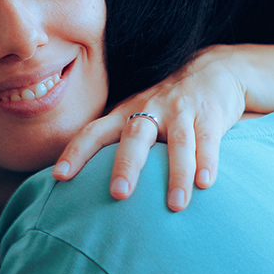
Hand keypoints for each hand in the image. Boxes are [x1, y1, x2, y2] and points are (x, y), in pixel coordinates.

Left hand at [52, 46, 247, 211]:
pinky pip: (208, 140)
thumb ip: (115, 140)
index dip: (76, 151)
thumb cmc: (166, 103)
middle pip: (135, 137)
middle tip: (118, 194)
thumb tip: (81, 180)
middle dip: (126, 165)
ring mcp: (182, 111)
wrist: (214, 68)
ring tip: (175, 206)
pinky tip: (205, 184)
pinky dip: (207, 162)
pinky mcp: (210, 114)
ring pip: (179, 143)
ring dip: (177, 175)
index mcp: (126, 112)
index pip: (95, 131)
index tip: (60, 177)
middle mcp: (151, 109)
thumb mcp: (136, 113)